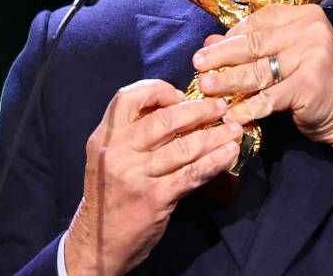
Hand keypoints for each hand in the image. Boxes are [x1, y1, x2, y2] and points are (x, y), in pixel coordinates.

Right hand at [64, 79, 241, 275]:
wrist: (98, 243)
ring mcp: (135, 175)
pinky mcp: (155, 197)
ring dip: (215, 136)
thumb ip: (133, 132)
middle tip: (221, 107)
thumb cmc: (110, 194)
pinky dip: (215, 161)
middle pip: (165, 119)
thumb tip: (177, 106)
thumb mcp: (109, 157)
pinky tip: (228, 154)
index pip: (128, 97)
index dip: (158, 90)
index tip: (181, 95)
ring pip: (184, 146)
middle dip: (199, 110)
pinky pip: (192, 173)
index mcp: (104, 137)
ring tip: (234, 129)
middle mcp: (116, 152)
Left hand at [192, 4, 332, 163]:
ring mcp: (313, 55)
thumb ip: (252, 46)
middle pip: (254, 43)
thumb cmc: (315, 82)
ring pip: (258, 70)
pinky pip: (269, 97)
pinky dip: (248, 107)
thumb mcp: (285, 57)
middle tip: (198, 65)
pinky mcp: (309, 84)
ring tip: (207, 87)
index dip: (231, 35)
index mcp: (305, 15)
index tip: (209, 49)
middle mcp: (311, 30)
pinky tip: (232, 115)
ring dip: (228, 81)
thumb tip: (209, 42)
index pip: (259, 20)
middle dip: (222, 56)